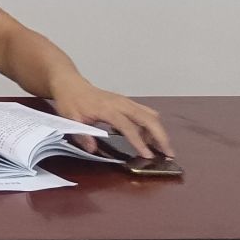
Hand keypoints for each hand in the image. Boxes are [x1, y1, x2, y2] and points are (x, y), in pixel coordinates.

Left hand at [50, 77, 170, 158]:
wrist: (70, 84)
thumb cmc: (70, 101)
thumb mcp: (70, 118)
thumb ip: (81, 134)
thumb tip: (92, 149)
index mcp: (106, 108)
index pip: (127, 126)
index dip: (138, 141)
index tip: (148, 155)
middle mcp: (120, 103)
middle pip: (147, 118)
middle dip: (160, 136)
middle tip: (169, 153)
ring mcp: (125, 101)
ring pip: (150, 114)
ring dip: (159, 131)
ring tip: (163, 149)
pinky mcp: (127, 102)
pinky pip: (145, 113)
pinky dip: (152, 125)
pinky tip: (149, 139)